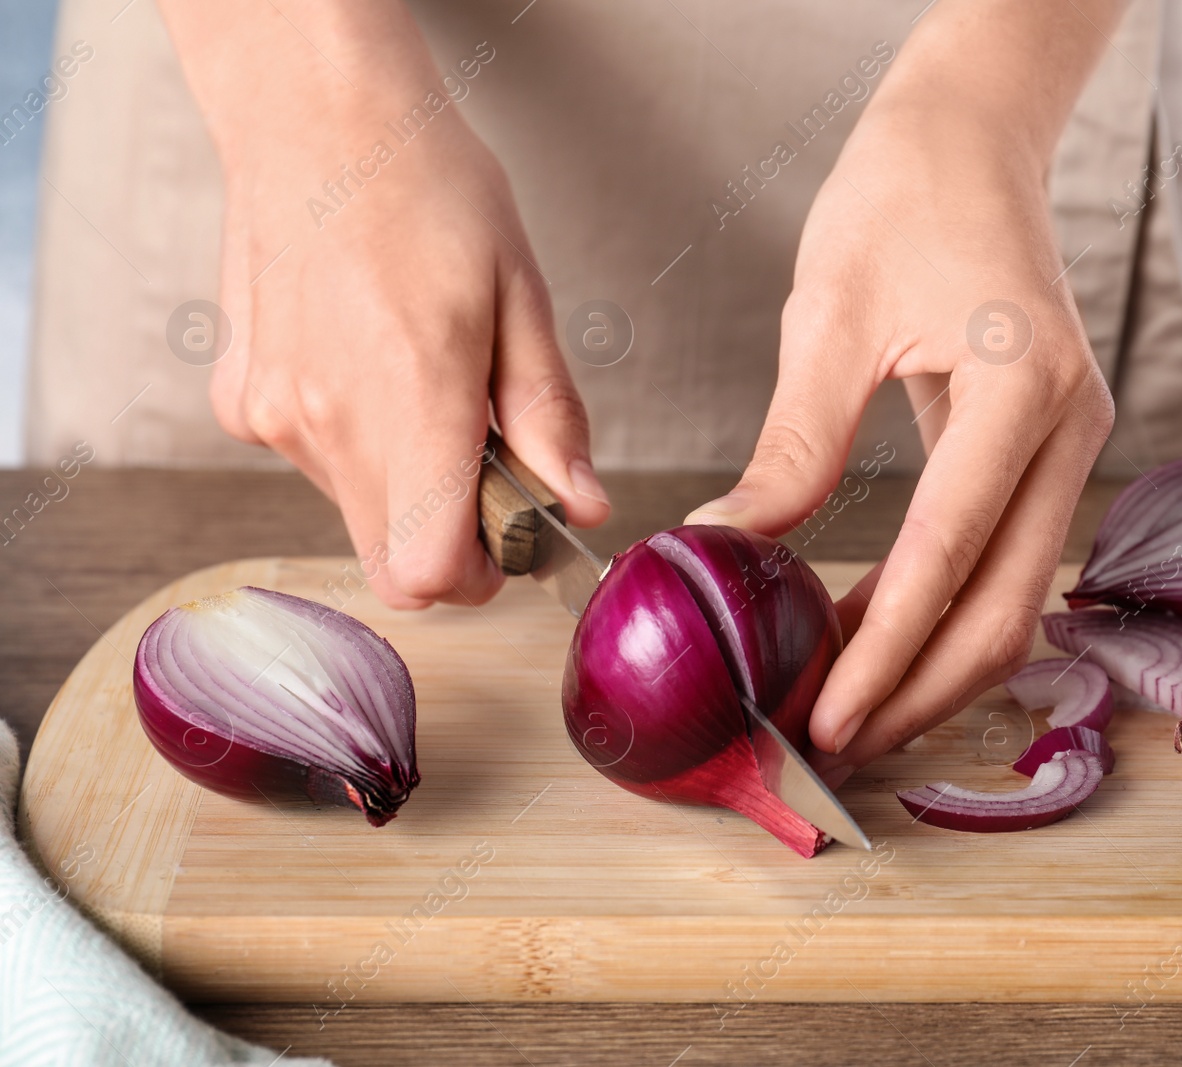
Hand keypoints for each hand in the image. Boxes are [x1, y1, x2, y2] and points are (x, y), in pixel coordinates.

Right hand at [161, 0, 607, 608]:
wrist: (314, 118)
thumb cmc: (427, 188)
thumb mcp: (521, 294)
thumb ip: (548, 414)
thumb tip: (581, 503)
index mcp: (411, 395)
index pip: (429, 571)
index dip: (481, 577)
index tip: (513, 539)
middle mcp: (327, 420)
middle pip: (392, 561)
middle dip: (452, 541)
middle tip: (488, 467)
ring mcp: (273, 416)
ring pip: (357, 513)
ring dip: (405, 486)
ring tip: (428, 388)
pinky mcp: (242, 402)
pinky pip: (314, 464)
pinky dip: (356, 444)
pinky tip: (371, 367)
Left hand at [685, 10, 1115, 777]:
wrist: (973, 139)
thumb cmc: (901, 198)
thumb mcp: (830, 318)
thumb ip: (794, 446)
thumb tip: (728, 546)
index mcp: (1020, 387)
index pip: (948, 555)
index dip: (885, 651)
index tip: (825, 716)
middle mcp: (1070, 427)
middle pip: (1006, 607)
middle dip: (919, 690)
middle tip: (833, 742)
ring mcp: (1073, 442)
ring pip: (1014, 599)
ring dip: (933, 665)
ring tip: (844, 708)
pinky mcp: (1049, 449)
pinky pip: (1001, 559)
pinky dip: (939, 609)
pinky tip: (869, 634)